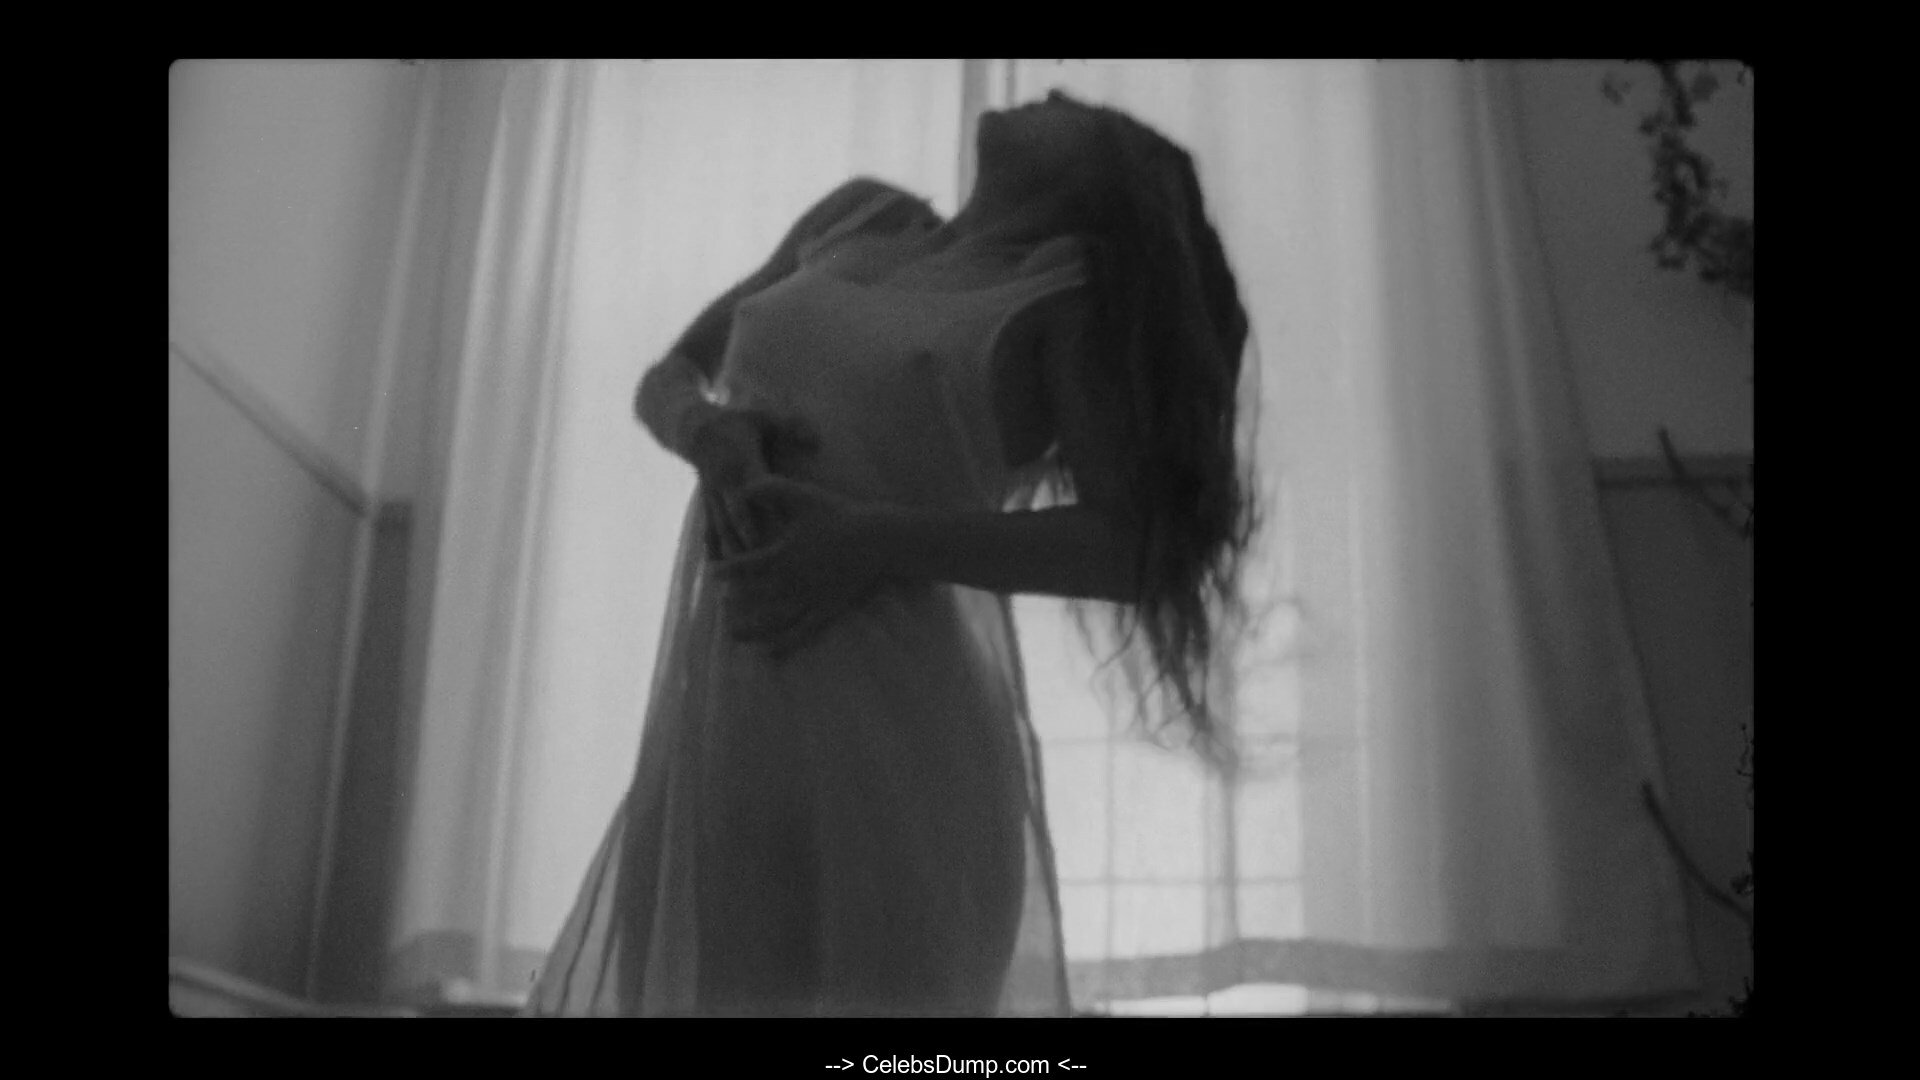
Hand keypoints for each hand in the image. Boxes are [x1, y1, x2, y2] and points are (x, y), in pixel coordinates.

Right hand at [688, 406, 818, 558]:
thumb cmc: (738, 422)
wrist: (695, 429)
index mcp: (740, 461)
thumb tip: (816, 441)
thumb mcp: (763, 417)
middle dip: (747, 539)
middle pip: (736, 516)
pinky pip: (709, 530)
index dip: (764, 508)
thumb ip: (790, 426)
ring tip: (742, 579)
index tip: (779, 530)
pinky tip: (718, 573)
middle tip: (762, 563)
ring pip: (721, 528)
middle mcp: (724, 482)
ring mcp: (713, 496)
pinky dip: (713, 550)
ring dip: (731, 552)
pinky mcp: (707, 505)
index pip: (753, 489)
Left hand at [713, 476, 882, 656]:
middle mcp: (792, 582)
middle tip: (720, 602)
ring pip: (771, 621)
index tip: (714, 572)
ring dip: (749, 628)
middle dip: (732, 600)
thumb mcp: (802, 495)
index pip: (743, 567)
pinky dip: (782, 644)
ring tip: (732, 632)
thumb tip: (740, 488)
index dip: (725, 570)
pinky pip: (801, 633)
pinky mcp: (826, 611)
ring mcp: (809, 599)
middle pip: (752, 597)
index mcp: (782, 555)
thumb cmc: (838, 515)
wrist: (877, 539)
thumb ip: (769, 488)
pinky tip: (767, 652)